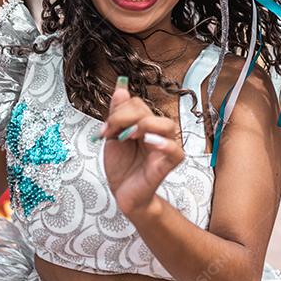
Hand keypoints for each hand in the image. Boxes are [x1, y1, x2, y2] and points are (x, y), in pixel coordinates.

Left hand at [99, 77, 183, 217]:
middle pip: (147, 111)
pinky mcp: (167, 164)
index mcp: (143, 124)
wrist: (122, 192)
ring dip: (144, 126)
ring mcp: (163, 147)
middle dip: (123, 118)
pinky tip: (150, 142)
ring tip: (129, 136)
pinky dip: (164, 144)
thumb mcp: (112, 137)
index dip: (118, 112)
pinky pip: (175, 151)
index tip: (105, 129)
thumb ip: (117, 114)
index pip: (136, 104)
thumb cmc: (121, 167)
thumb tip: (121, 87)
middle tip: (111, 134)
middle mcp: (155, 132)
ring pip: (166, 125)